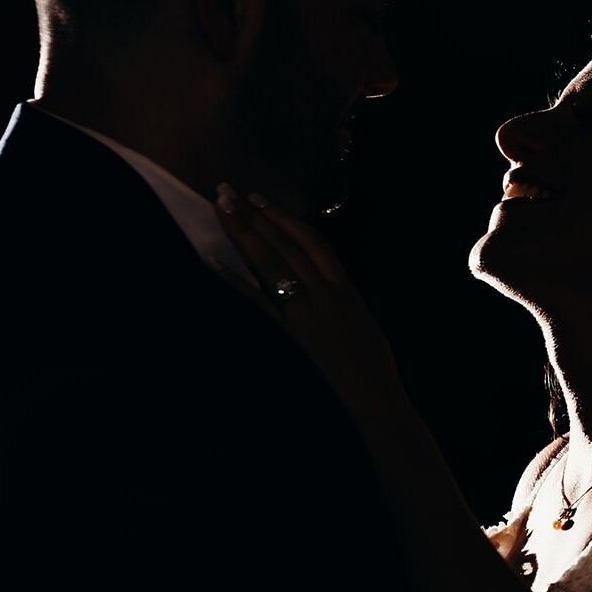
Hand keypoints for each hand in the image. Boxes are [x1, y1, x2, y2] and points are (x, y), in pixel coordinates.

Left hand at [211, 183, 401, 414]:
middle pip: (287, 246)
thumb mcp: (362, 321)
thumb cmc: (373, 365)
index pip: (313, 242)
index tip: (260, 198)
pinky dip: (236, 280)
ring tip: (222, 211)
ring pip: (273, 264)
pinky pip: (260, 302)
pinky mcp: (295, 335)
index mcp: (346, 289)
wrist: (377, 399)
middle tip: (227, 192)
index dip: (285, 218)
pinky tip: (214, 262)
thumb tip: (317, 281)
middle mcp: (326, 294)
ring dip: (245, 235)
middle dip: (255, 217)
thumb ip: (340, 297)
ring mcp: (309, 313)